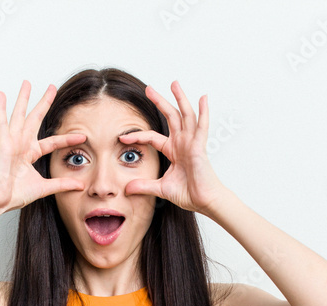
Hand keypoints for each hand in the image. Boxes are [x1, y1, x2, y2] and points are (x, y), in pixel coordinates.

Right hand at [0, 80, 85, 213]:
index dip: (67, 138)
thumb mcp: (44, 188)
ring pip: (19, 115)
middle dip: (44, 103)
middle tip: (52, 87)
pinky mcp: (3, 144)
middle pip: (35, 119)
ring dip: (23, 99)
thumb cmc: (14, 194)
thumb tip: (80, 185)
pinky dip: (1, 109)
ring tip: (27, 83)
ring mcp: (11, 142)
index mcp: (30, 154)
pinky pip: (2, 123)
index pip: (52, 142)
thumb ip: (61, 184)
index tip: (82, 136)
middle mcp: (21, 145)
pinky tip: (2, 95)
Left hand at [119, 80, 228, 216]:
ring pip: (185, 115)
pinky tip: (203, 98)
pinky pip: (202, 126)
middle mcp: (182, 143)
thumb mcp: (161, 189)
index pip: (152, 137)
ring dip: (180, 98)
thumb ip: (144, 186)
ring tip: (174, 83)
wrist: (204, 202)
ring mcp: (192, 143)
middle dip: (160, 102)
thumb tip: (127, 189)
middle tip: (149, 88)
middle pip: (170, 117)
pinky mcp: (200, 146)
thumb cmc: (189, 194)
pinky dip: (203, 112)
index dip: (138, 135)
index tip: (122, 136)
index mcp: (173, 151)